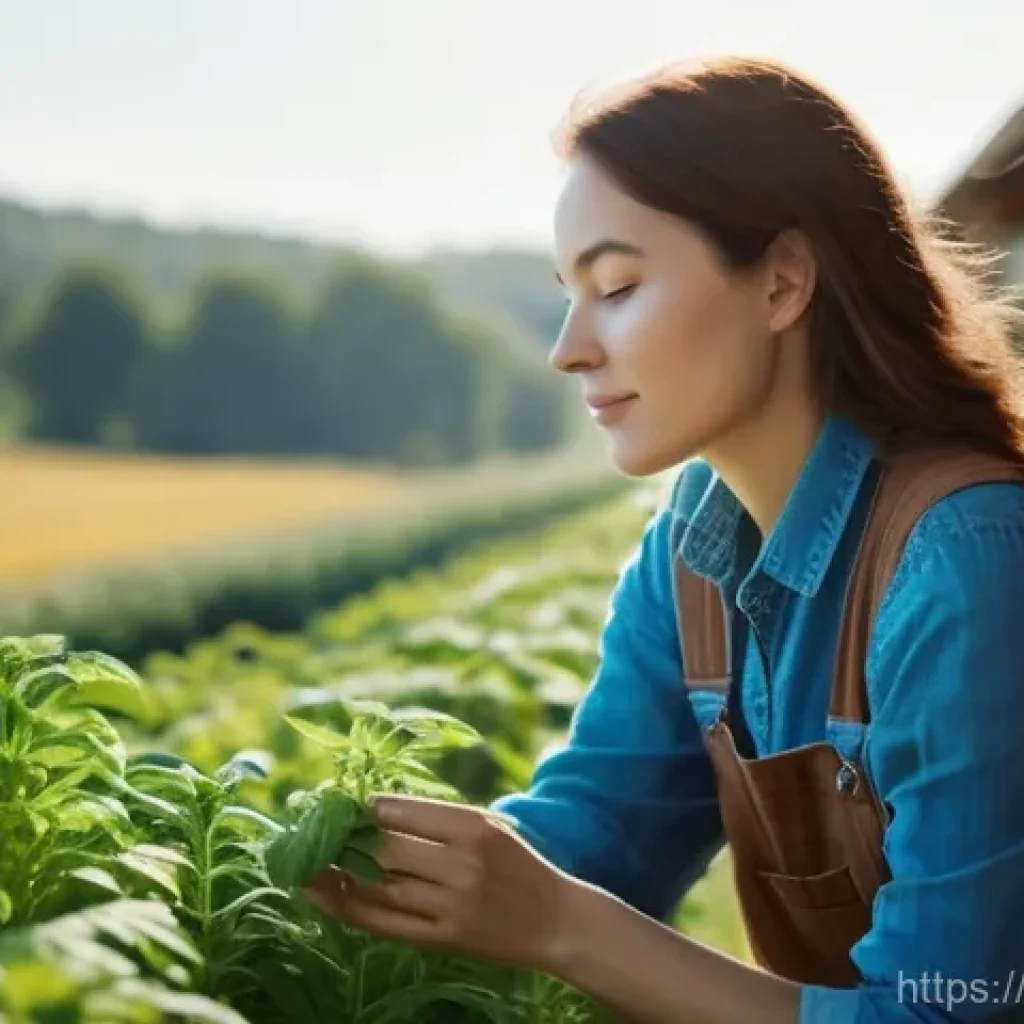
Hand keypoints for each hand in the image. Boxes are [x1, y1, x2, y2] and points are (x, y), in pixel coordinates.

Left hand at [303, 793, 585, 972]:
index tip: (339, 805)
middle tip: (315, 833)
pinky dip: (351, 909)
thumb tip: (375, 809)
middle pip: (383, 850)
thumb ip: (438, 819)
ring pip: (378, 888)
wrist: (557, 921)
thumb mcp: (488, 827)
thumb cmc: (518, 865)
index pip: (400, 812)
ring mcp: (451, 906)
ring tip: (310, 865)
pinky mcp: (445, 940)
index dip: (362, 809)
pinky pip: (386, 924)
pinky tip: (329, 897)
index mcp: (472, 828)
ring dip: (338, 875)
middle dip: (343, 840)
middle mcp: (461, 865)